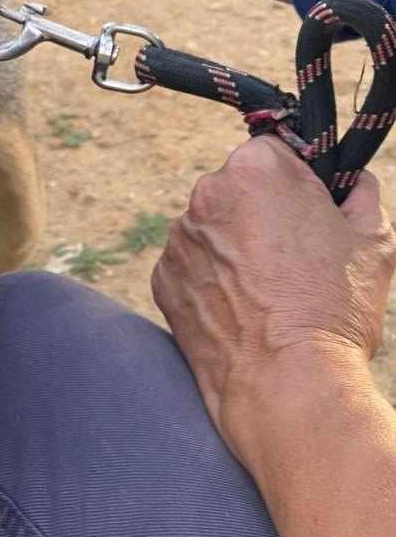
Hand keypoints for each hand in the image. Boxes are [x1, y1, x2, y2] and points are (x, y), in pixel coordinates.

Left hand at [152, 135, 395, 466]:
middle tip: (292, 260)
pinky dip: (210, 283)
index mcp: (257, 168)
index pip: (273, 153)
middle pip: (237, 190)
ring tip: (268, 294)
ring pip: (211, 230)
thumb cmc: (334, 308)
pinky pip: (191, 268)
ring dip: (233, 250)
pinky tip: (241, 312)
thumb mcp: (373, 240)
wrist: (287, 383)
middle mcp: (207, 193)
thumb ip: (360, 195)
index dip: (294, 183)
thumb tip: (355, 181)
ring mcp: (179, 237)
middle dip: (260, 215)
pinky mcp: (162, 277)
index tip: (307, 212)